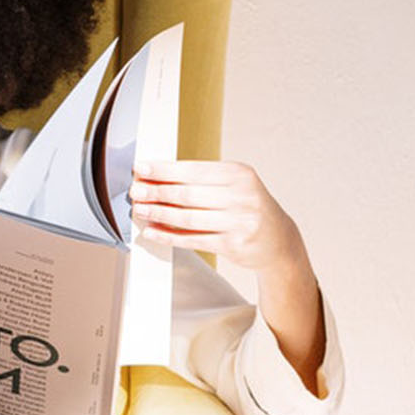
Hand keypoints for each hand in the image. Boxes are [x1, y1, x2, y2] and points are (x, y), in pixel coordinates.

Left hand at [129, 159, 307, 275]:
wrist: (279, 240)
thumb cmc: (249, 208)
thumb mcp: (234, 185)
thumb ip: (201, 180)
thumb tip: (158, 177)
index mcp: (239, 174)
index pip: (193, 170)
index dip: (163, 170)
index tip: (142, 168)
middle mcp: (241, 197)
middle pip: (188, 194)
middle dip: (156, 192)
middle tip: (136, 191)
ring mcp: (238, 222)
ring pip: (188, 218)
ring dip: (159, 214)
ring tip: (140, 210)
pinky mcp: (233, 245)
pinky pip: (193, 240)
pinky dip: (169, 236)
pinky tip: (153, 231)